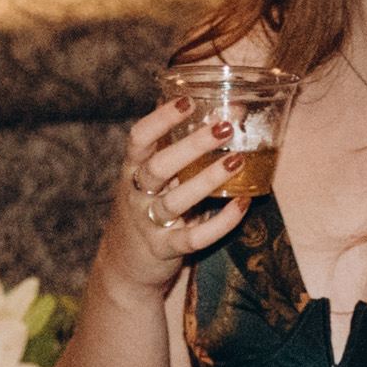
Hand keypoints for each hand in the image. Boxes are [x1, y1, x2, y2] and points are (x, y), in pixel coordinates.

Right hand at [99, 101, 246, 303]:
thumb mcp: (150, 177)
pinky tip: (242, 204)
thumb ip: (174, 149)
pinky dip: (220, 223)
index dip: (161, 118)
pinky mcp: (165, 250)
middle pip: (158, 166)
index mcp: (132, 169)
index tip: (188, 101)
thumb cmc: (146, 208)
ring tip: (239, 160)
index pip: (139, 138)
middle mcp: (137, 194)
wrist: (124, 265)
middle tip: (225, 127)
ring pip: (176, 201)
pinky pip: (194, 237)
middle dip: (191, 145)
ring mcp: (149, 224)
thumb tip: (214, 107)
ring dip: (208, 179)